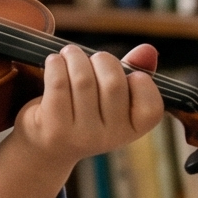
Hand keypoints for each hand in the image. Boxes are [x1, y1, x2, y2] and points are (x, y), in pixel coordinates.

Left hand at [11, 43, 163, 169]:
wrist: (45, 148)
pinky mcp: (55, 129)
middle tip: (89, 58)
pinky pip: (58, 82)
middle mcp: (111, 138)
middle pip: (114, 82)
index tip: (126, 75)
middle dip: (101, 59)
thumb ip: (133, 72)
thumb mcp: (112, 96)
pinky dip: (56, 64)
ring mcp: (82, 136)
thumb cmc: (85, 112)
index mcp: (132, 131)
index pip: (152, 105)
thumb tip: (148, 49)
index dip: (141, 80)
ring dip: (74, 57)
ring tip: (69, 55)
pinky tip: (54, 63)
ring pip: (83, 79)